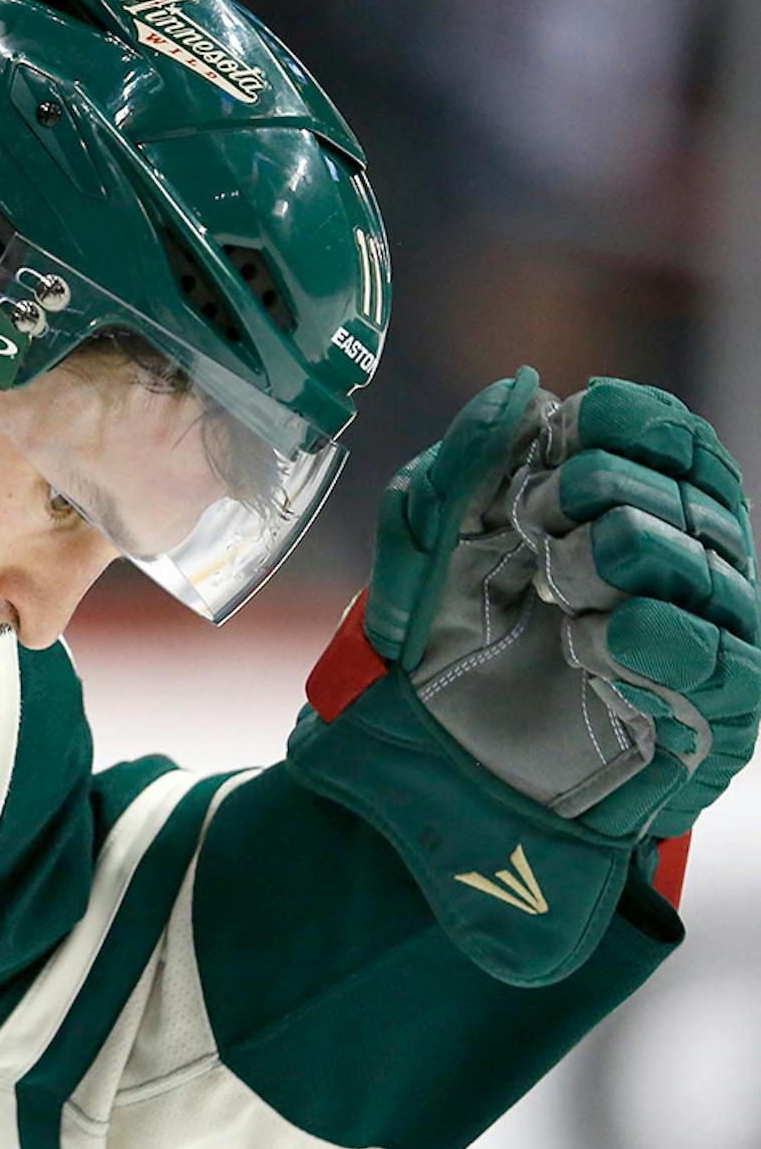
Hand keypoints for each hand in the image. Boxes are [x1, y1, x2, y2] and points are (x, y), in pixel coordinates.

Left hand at [369, 371, 759, 839]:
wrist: (431, 760)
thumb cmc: (442, 643)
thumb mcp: (426, 541)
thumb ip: (465, 461)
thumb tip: (522, 388)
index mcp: (635, 510)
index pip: (677, 438)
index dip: (626, 421)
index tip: (564, 431)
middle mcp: (688, 564)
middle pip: (688, 488)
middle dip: (597, 492)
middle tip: (535, 532)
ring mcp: (708, 636)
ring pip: (705, 562)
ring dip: (611, 560)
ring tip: (553, 589)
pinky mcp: (714, 715)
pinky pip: (723, 657)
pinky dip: (656, 637)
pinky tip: (599, 639)